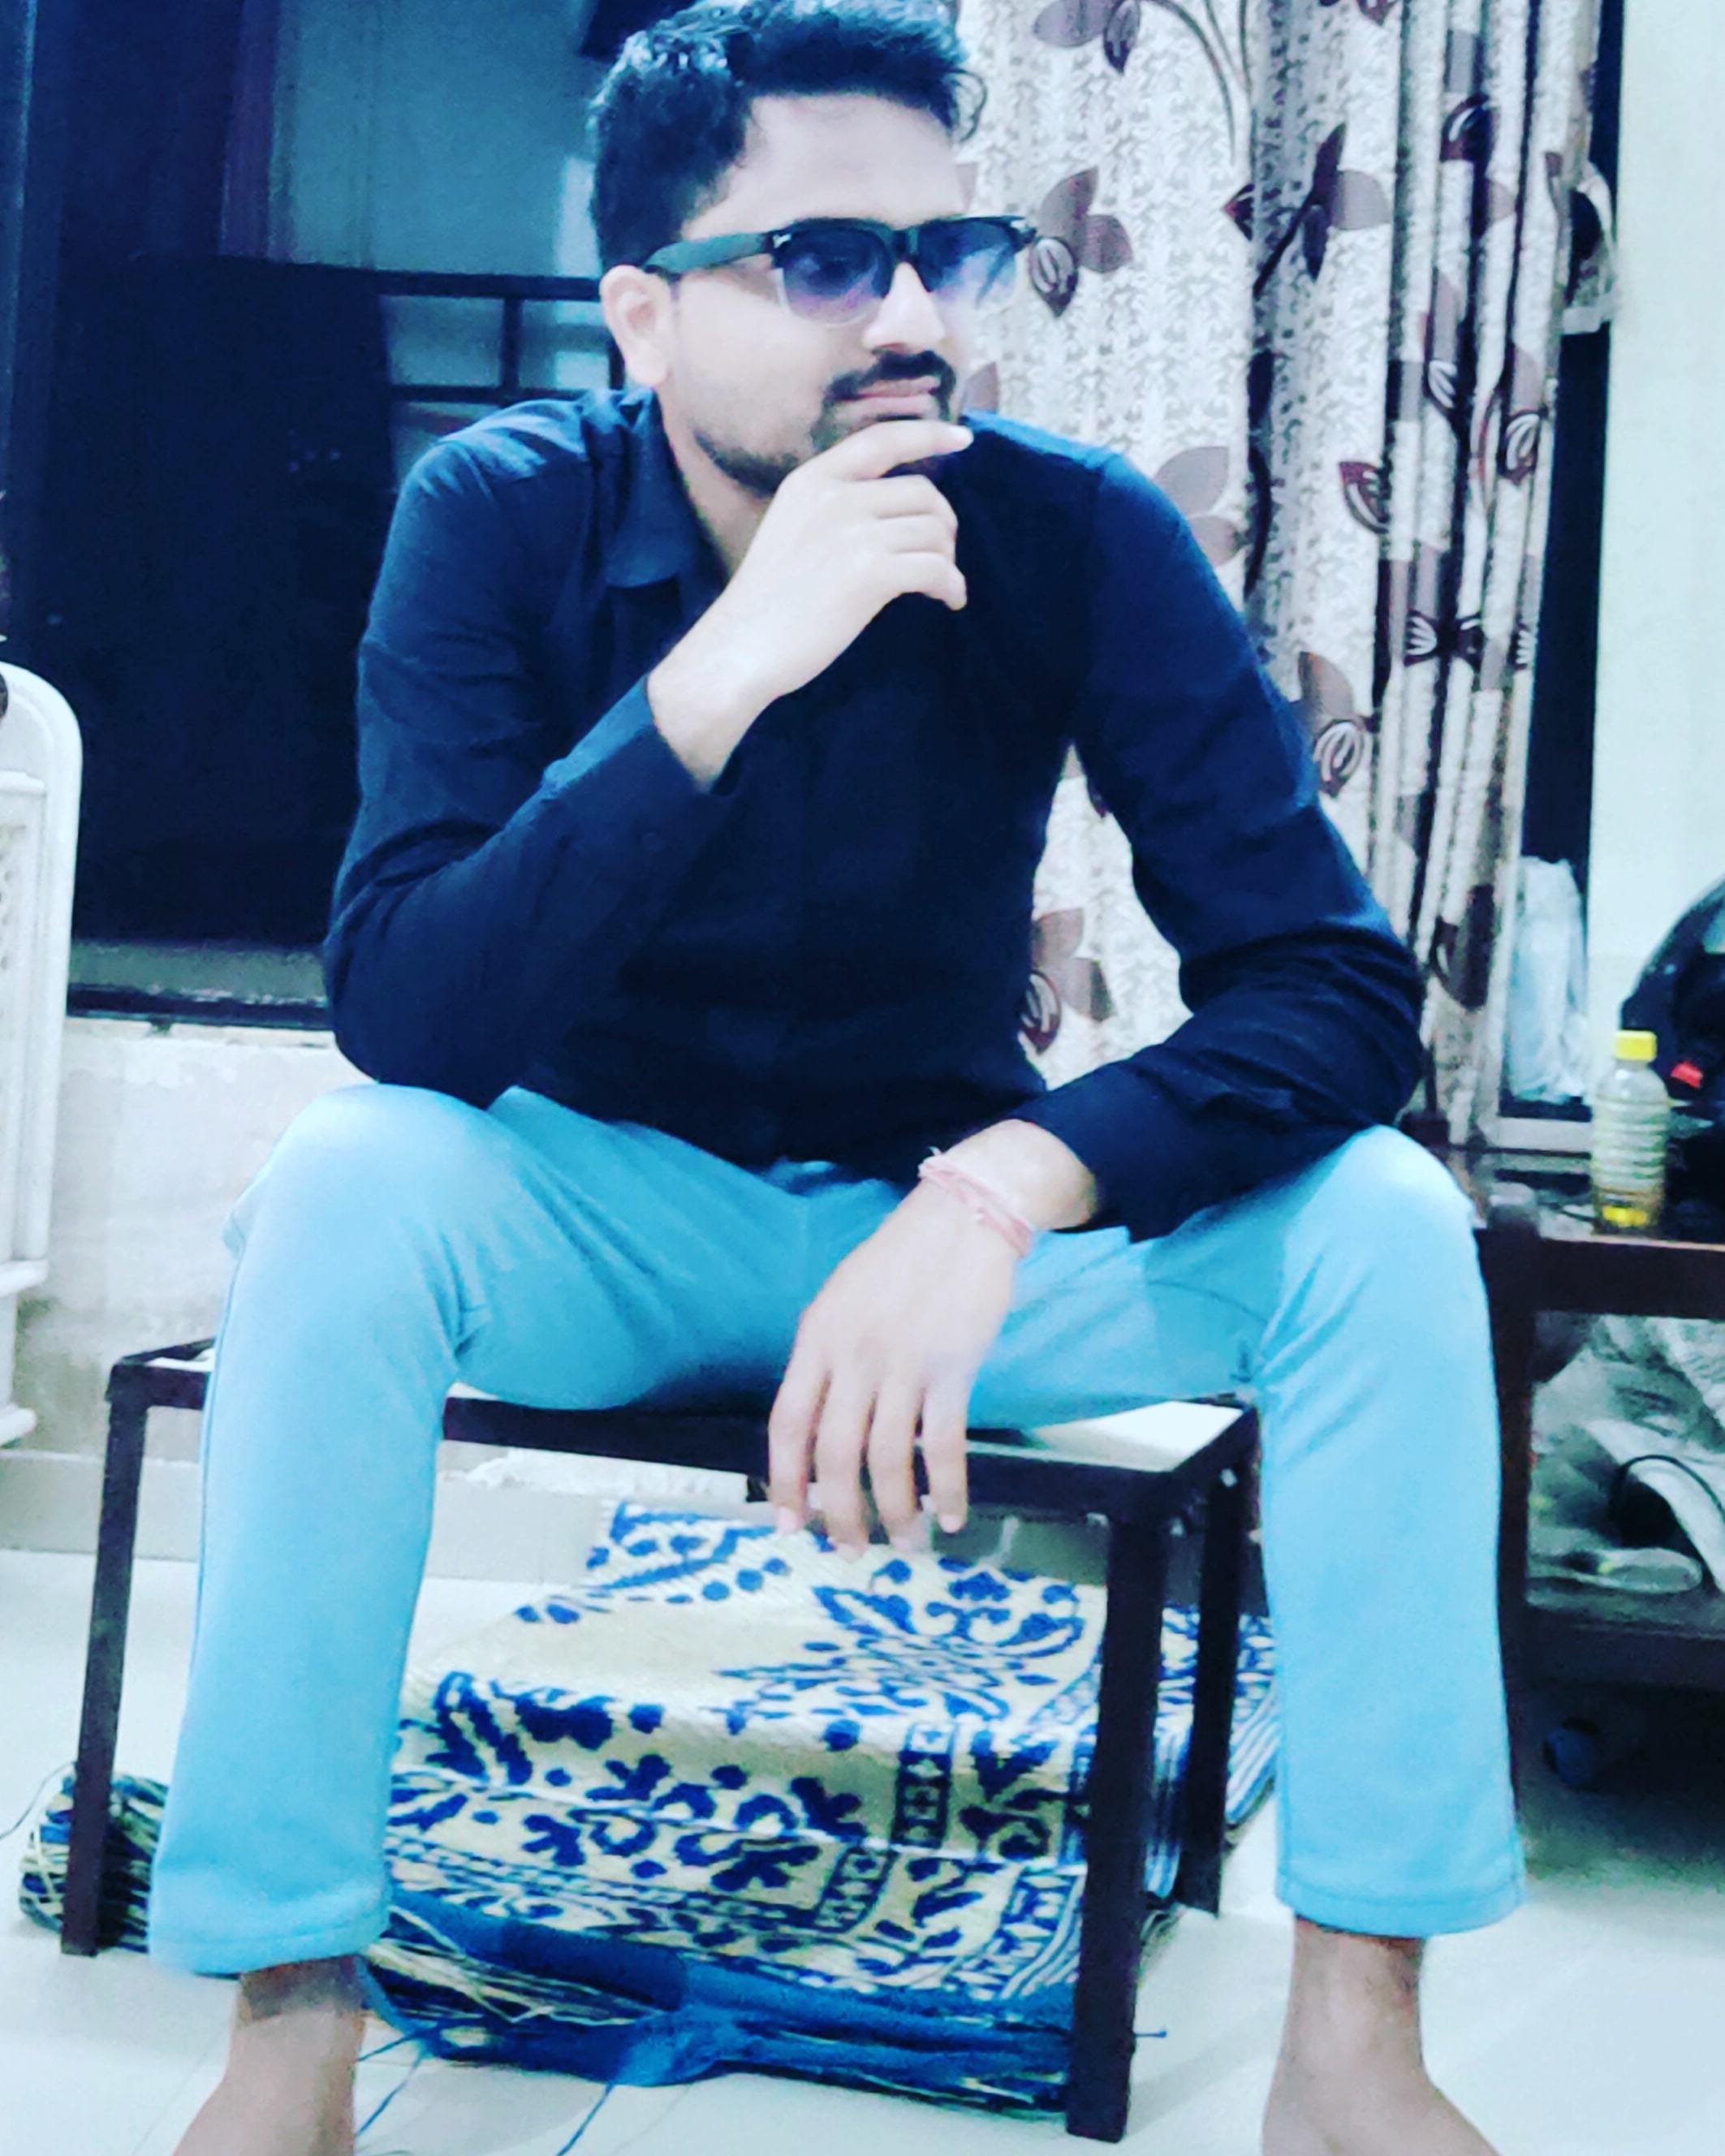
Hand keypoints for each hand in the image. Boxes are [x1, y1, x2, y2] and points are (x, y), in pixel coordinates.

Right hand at [657, 418, 971, 730]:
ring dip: (948, 558)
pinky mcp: (871, 574)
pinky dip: (952, 585)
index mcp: (813, 479)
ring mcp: (853, 534)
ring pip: (933, 531)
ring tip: (941, 583)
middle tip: (941, 553)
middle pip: (922, 492)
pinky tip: (949, 599)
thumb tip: (896, 509)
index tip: (962, 439)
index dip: (929, 434)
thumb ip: (835, 506)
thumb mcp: (792, 526)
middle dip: (943, 523)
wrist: (742, 646)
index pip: (883, 440)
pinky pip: (936, 569)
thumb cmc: (768, 599)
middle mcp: (835, 497)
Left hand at [767, 1181, 1019, 1554]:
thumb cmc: (901, 1259)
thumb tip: (823, 1425)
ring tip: (908, 1544)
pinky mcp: (952, 1368)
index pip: (787, 1423)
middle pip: (834, 1453)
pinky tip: (951, 1514)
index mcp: (816, 1337)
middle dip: (840, 1512)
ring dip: (896, 1512)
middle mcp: (852, 1355)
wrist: (963, 1218)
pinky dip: (947, 1487)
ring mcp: (902, 1363)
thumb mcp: (843, 1298)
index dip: (785, 1480)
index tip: (790, 1523)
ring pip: (888, 1458)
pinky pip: (943, 1444)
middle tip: (850, 1550)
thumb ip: (829, 1357)